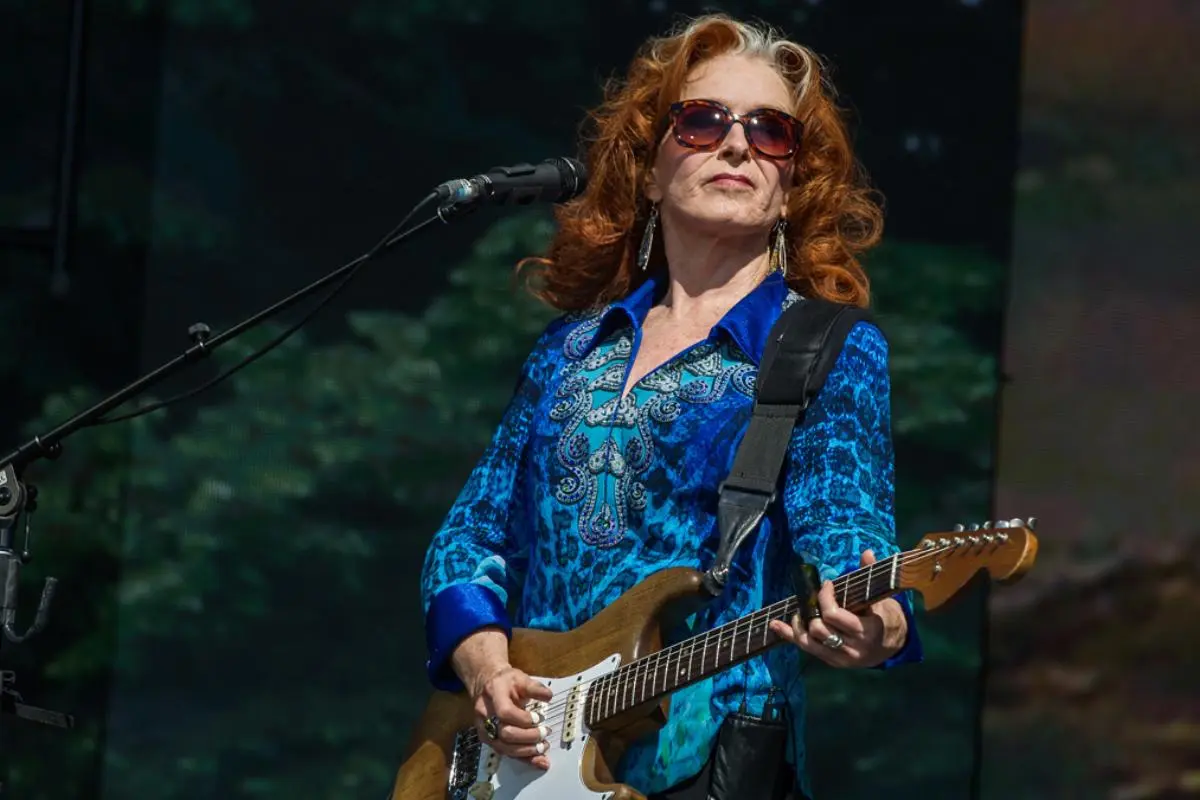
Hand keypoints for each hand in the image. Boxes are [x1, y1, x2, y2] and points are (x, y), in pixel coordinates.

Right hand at [469, 663, 554, 769]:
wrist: (486, 684)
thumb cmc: (505, 681)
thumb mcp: (520, 678)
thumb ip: (534, 687)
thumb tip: (548, 696)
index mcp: (493, 694)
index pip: (505, 712)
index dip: (523, 719)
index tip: (539, 718)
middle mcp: (485, 714)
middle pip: (504, 734)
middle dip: (528, 736)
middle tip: (544, 732)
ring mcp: (484, 729)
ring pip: (503, 748)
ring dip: (526, 751)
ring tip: (543, 747)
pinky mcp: (488, 740)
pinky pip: (505, 753)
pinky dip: (523, 759)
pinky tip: (538, 760)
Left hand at [768, 550, 907, 667]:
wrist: (891, 647)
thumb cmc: (884, 617)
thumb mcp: (882, 598)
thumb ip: (871, 576)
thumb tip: (867, 552)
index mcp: (866, 631)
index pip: (834, 615)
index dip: (825, 597)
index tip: (826, 584)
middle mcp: (852, 648)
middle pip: (818, 629)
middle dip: (812, 609)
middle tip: (813, 598)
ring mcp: (841, 658)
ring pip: (809, 643)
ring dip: (799, 624)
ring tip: (799, 611)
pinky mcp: (832, 662)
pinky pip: (807, 649)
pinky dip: (790, 636)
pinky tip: (775, 625)